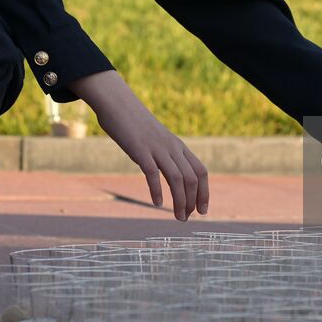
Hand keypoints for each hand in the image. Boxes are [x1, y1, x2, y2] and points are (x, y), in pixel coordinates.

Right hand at [69, 70, 208, 221]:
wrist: (118, 103)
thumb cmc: (135, 124)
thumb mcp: (156, 140)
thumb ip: (164, 155)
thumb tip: (169, 173)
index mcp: (178, 145)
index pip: (201, 171)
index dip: (204, 192)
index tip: (202, 210)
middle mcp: (172, 147)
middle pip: (192, 178)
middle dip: (192, 201)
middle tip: (186, 218)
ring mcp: (157, 148)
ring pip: (177, 178)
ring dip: (180, 201)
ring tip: (178, 217)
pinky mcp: (140, 150)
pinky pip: (153, 172)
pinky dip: (157, 190)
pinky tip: (156, 203)